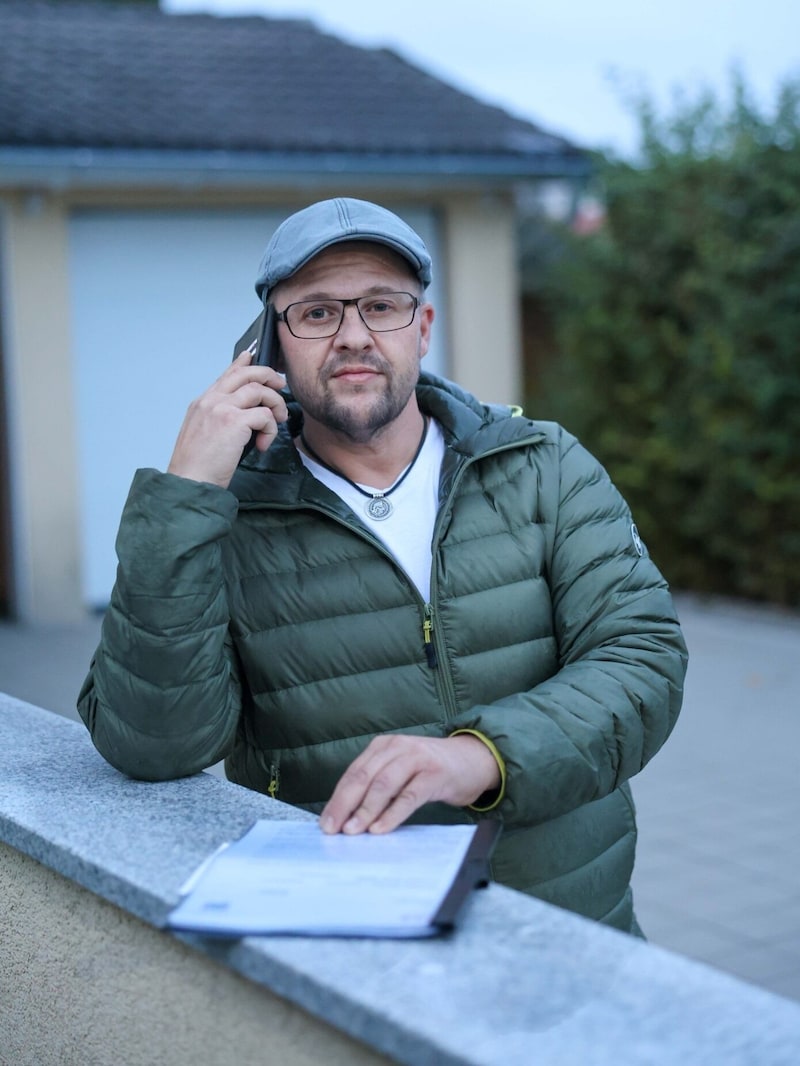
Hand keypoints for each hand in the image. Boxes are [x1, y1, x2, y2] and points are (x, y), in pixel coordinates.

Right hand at [167, 350, 288, 487]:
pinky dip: (271, 429)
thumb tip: (245, 416)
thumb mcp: (203, 435)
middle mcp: (211, 400)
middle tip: (280, 386)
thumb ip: (219, 419)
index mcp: (202, 403)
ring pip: (260, 391)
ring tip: (278, 421)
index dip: (242, 363)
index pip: (225, 375)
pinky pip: (264, 415)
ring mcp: (221, 408)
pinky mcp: (234, 421)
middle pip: (246, 374)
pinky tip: (263, 444)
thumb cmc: (197, 466)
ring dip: (275, 404)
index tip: (251, 356)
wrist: (189, 482)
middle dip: (268, 375)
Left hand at [320, 734, 500, 834]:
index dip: (337, 799)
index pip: (353, 773)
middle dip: (345, 805)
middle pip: (364, 777)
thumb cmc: (431, 770)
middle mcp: (397, 748)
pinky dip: (392, 814)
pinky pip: (409, 796)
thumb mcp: (401, 769)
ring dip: (365, 810)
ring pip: (384, 785)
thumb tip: (348, 817)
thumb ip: (378, 784)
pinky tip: (380, 828)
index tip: (325, 823)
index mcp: (383, 746)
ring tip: (353, 831)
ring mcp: (417, 759)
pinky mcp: (435, 774)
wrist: (474, 759)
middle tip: (333, 830)